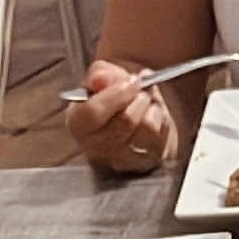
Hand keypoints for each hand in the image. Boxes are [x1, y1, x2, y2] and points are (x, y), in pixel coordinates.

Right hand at [66, 56, 178, 171]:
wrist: (134, 110)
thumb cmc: (114, 92)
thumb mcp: (103, 75)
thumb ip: (99, 73)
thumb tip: (99, 79)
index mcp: (77, 123)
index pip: (93, 113)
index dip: (116, 94)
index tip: (130, 81)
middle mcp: (94, 148)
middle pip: (126, 121)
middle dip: (138, 97)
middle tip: (140, 87)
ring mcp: (119, 161)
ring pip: (147, 128)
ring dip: (152, 106)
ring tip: (146, 99)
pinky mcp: (143, 165)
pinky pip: (160, 137)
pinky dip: (162, 119)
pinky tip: (153, 114)